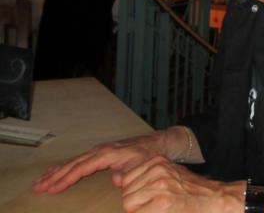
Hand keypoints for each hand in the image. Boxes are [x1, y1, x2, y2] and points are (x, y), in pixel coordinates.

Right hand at [32, 131, 169, 193]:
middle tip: (37, 187)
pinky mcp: (101, 152)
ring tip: (39, 181)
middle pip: (73, 164)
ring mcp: (100, 150)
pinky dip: (65, 166)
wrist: (157, 143)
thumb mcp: (141, 166)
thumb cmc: (148, 156)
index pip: (83, 167)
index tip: (52, 189)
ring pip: (74, 161)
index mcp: (108, 154)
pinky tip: (55, 171)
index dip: (67, 178)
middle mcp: (101, 150)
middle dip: (54, 176)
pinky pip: (79, 160)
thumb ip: (128, 174)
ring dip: (56, 171)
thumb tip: (115, 180)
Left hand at [120, 155, 244, 212]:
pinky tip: (161, 212)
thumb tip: (116, 177)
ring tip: (157, 209)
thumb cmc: (190, 190)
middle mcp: (157, 170)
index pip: (126, 179)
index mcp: (157, 161)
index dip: (134, 193)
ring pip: (129, 204)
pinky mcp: (163, 202)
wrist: (213, 198)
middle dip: (135, 204)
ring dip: (139, 211)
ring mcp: (160, 185)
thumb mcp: (167, 174)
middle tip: (154, 206)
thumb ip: (142, 175)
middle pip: (126, 193)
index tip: (148, 198)